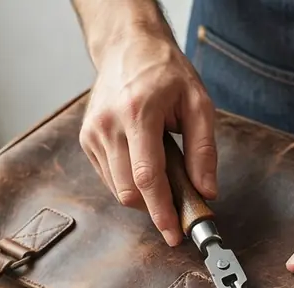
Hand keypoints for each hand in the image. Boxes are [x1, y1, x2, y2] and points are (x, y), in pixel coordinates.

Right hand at [80, 28, 215, 245]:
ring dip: (142, 197)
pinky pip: (109, 178)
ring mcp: (93, 132)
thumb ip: (203, 150)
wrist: (127, 47)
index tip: (174, 234)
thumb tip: (206, 191)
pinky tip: (144, 166)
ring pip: (117, 189)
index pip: (147, 177)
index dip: (161, 211)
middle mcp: (108, 124)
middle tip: (179, 209)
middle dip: (154, 208)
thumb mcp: (198, 104)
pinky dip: (129, 183)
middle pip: (128, 191)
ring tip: (164, 179)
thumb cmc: (166, 72)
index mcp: (138, 113)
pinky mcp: (86, 139)